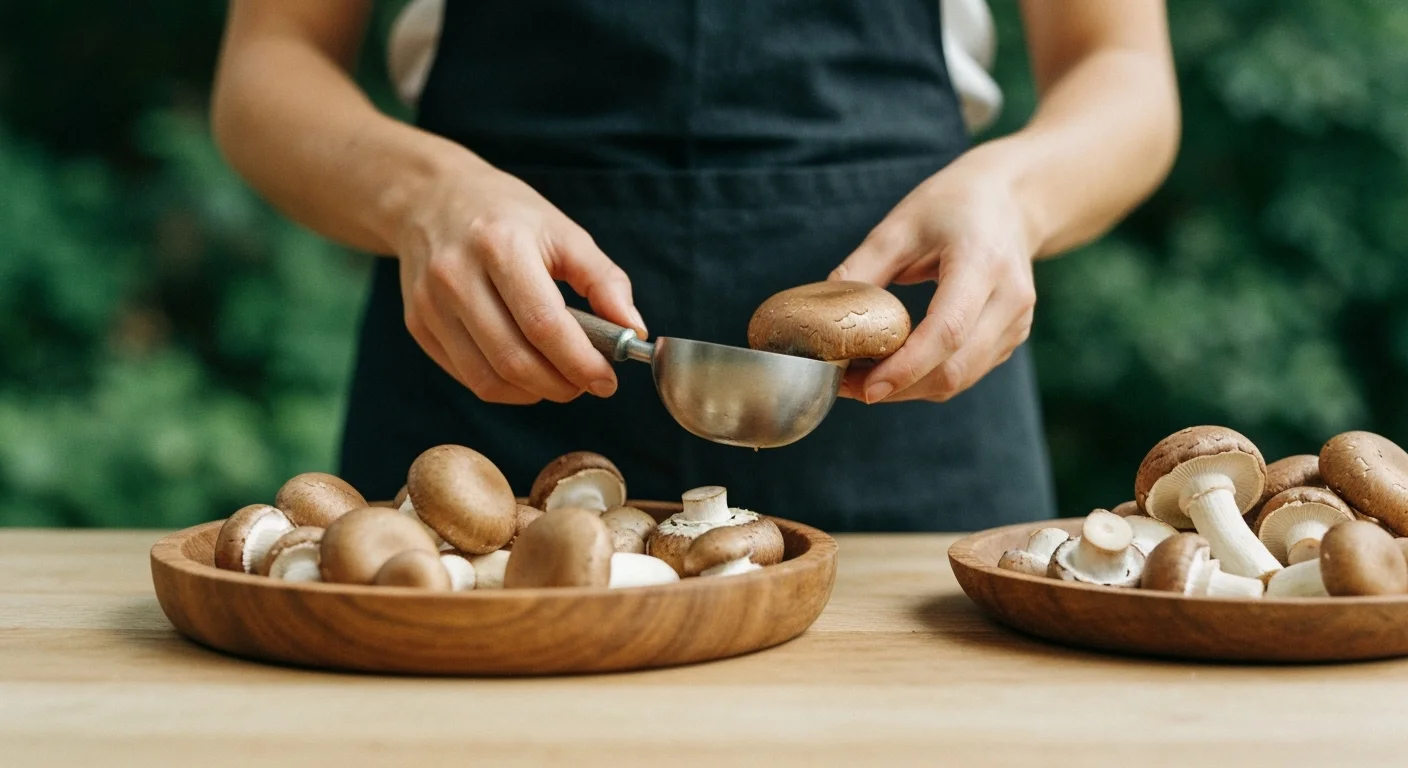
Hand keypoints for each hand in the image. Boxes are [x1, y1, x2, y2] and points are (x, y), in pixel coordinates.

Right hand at [394, 155, 645, 403]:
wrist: (429, 199)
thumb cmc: (506, 216)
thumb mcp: (563, 232)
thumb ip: (604, 281)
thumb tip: (632, 330)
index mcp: (499, 245)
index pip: (544, 324)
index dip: (580, 362)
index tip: (607, 380)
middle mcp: (456, 276)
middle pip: (514, 359)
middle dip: (561, 385)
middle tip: (587, 383)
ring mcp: (430, 304)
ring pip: (488, 379)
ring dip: (534, 392)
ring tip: (560, 379)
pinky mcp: (418, 325)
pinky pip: (467, 377)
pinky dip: (505, 387)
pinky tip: (526, 370)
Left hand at [829, 146, 1038, 402]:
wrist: (1010, 202)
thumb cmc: (952, 206)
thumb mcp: (900, 225)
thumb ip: (862, 269)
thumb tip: (823, 317)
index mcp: (983, 262)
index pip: (947, 330)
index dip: (906, 367)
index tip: (865, 388)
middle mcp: (1010, 299)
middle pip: (955, 368)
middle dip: (899, 387)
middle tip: (848, 386)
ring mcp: (1017, 323)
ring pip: (961, 380)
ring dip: (910, 389)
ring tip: (863, 379)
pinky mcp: (1012, 338)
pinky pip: (967, 373)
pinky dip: (928, 380)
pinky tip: (895, 368)